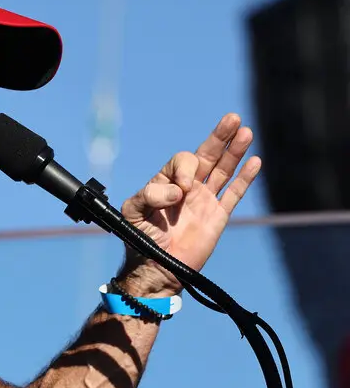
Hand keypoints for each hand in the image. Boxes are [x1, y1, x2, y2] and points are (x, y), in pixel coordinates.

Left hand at [118, 113, 260, 294]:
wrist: (156, 268)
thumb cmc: (140, 239)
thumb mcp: (133, 212)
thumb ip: (150, 194)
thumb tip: (179, 191)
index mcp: (166, 182)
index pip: (182, 162)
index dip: (184, 169)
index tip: (181, 190)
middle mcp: (187, 187)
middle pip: (207, 155)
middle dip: (219, 137)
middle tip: (232, 119)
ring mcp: (204, 200)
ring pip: (223, 170)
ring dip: (234, 151)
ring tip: (245, 132)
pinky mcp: (218, 216)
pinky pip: (234, 194)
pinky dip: (245, 178)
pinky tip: (255, 161)